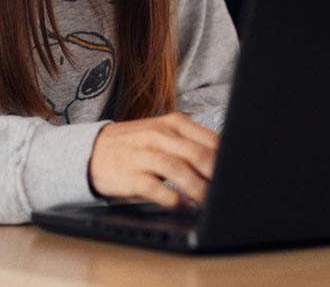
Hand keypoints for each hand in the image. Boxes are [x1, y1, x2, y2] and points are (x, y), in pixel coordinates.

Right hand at [87, 112, 217, 206]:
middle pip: (198, 155)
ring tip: (209, 202)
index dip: (227, 159)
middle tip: (227, 191)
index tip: (237, 174)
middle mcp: (160, 136)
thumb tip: (224, 160)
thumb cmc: (136, 144)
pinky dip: (172, 199)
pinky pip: (155, 188)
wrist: (92, 151)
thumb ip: (191, 142)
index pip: (210, 140)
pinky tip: (182, 206)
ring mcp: (144, 155)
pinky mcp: (130, 175)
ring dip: (198, 189)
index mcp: (173, 123)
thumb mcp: (164, 133)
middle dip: (217, 176)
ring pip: (179, 171)